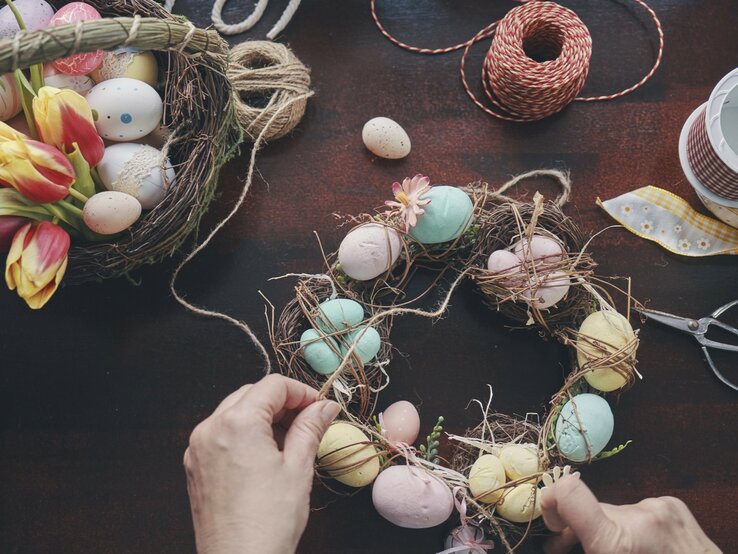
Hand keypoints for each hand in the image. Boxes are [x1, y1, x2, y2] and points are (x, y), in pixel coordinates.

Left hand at [184, 374, 340, 553]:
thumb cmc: (268, 522)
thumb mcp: (298, 468)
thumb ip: (310, 428)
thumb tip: (324, 407)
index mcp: (236, 423)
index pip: (272, 385)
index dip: (301, 391)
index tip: (319, 406)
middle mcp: (210, 429)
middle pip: (251, 394)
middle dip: (281, 402)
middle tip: (309, 421)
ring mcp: (198, 448)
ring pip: (234, 411)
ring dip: (263, 416)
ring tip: (289, 441)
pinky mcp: (195, 466)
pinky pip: (221, 434)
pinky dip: (244, 433)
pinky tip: (266, 455)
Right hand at [540, 474, 720, 553]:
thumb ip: (579, 550)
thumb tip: (554, 546)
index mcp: (615, 543)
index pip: (568, 493)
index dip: (550, 500)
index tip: (552, 520)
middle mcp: (636, 518)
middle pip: (589, 509)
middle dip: (579, 528)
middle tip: (569, 549)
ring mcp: (656, 508)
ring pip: (614, 510)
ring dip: (612, 528)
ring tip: (621, 550)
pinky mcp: (672, 504)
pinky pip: (639, 509)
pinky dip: (636, 525)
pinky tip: (646, 545)